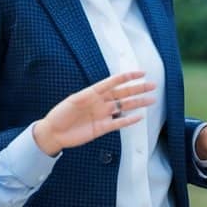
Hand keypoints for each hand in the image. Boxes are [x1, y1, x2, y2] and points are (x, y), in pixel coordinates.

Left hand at [32, 71, 153, 156]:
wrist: (54, 133)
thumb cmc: (60, 114)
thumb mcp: (71, 101)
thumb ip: (85, 96)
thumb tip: (96, 92)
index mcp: (93, 93)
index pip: (114, 82)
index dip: (128, 77)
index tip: (141, 72)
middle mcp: (101, 102)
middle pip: (123, 94)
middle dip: (138, 89)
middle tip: (152, 85)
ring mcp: (103, 115)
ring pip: (124, 107)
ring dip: (137, 103)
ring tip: (151, 100)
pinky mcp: (102, 128)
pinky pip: (119, 123)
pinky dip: (129, 121)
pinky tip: (139, 117)